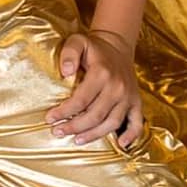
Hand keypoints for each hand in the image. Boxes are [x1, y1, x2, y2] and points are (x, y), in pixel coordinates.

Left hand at [50, 28, 142, 146]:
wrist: (118, 46)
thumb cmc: (94, 48)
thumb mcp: (78, 41)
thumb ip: (69, 53)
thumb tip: (66, 72)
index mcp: (102, 73)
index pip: (81, 100)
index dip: (64, 112)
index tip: (50, 118)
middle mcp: (117, 87)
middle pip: (95, 115)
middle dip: (74, 127)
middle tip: (58, 131)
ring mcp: (128, 96)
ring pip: (112, 123)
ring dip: (94, 134)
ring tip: (76, 140)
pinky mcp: (136, 102)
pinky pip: (137, 122)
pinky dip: (131, 135)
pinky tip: (121, 145)